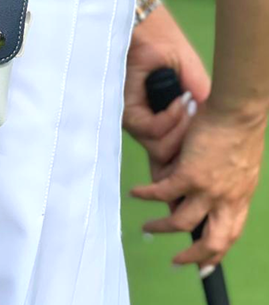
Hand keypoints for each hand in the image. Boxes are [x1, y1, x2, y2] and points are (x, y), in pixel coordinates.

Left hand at [123, 0, 210, 173]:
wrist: (149, 30)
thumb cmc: (170, 51)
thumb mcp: (194, 84)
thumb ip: (201, 113)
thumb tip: (214, 146)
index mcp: (164, 121)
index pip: (174, 157)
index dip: (190, 159)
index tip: (208, 146)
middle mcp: (148, 124)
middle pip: (169, 160)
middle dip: (191, 147)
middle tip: (201, 121)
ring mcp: (136, 120)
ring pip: (161, 149)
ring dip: (181, 130)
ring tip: (189, 105)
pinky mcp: (126, 111)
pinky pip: (149, 130)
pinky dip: (168, 120)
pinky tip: (178, 102)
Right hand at [131, 105, 266, 267]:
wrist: (237, 112)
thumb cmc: (241, 127)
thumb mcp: (240, 162)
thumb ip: (227, 178)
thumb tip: (211, 183)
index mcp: (240, 197)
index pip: (230, 232)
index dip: (217, 250)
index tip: (206, 263)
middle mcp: (227, 199)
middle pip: (214, 241)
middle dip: (195, 256)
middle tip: (178, 261)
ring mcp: (208, 189)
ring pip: (182, 221)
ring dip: (161, 226)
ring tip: (147, 226)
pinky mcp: (189, 175)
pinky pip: (163, 192)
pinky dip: (147, 195)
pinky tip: (135, 192)